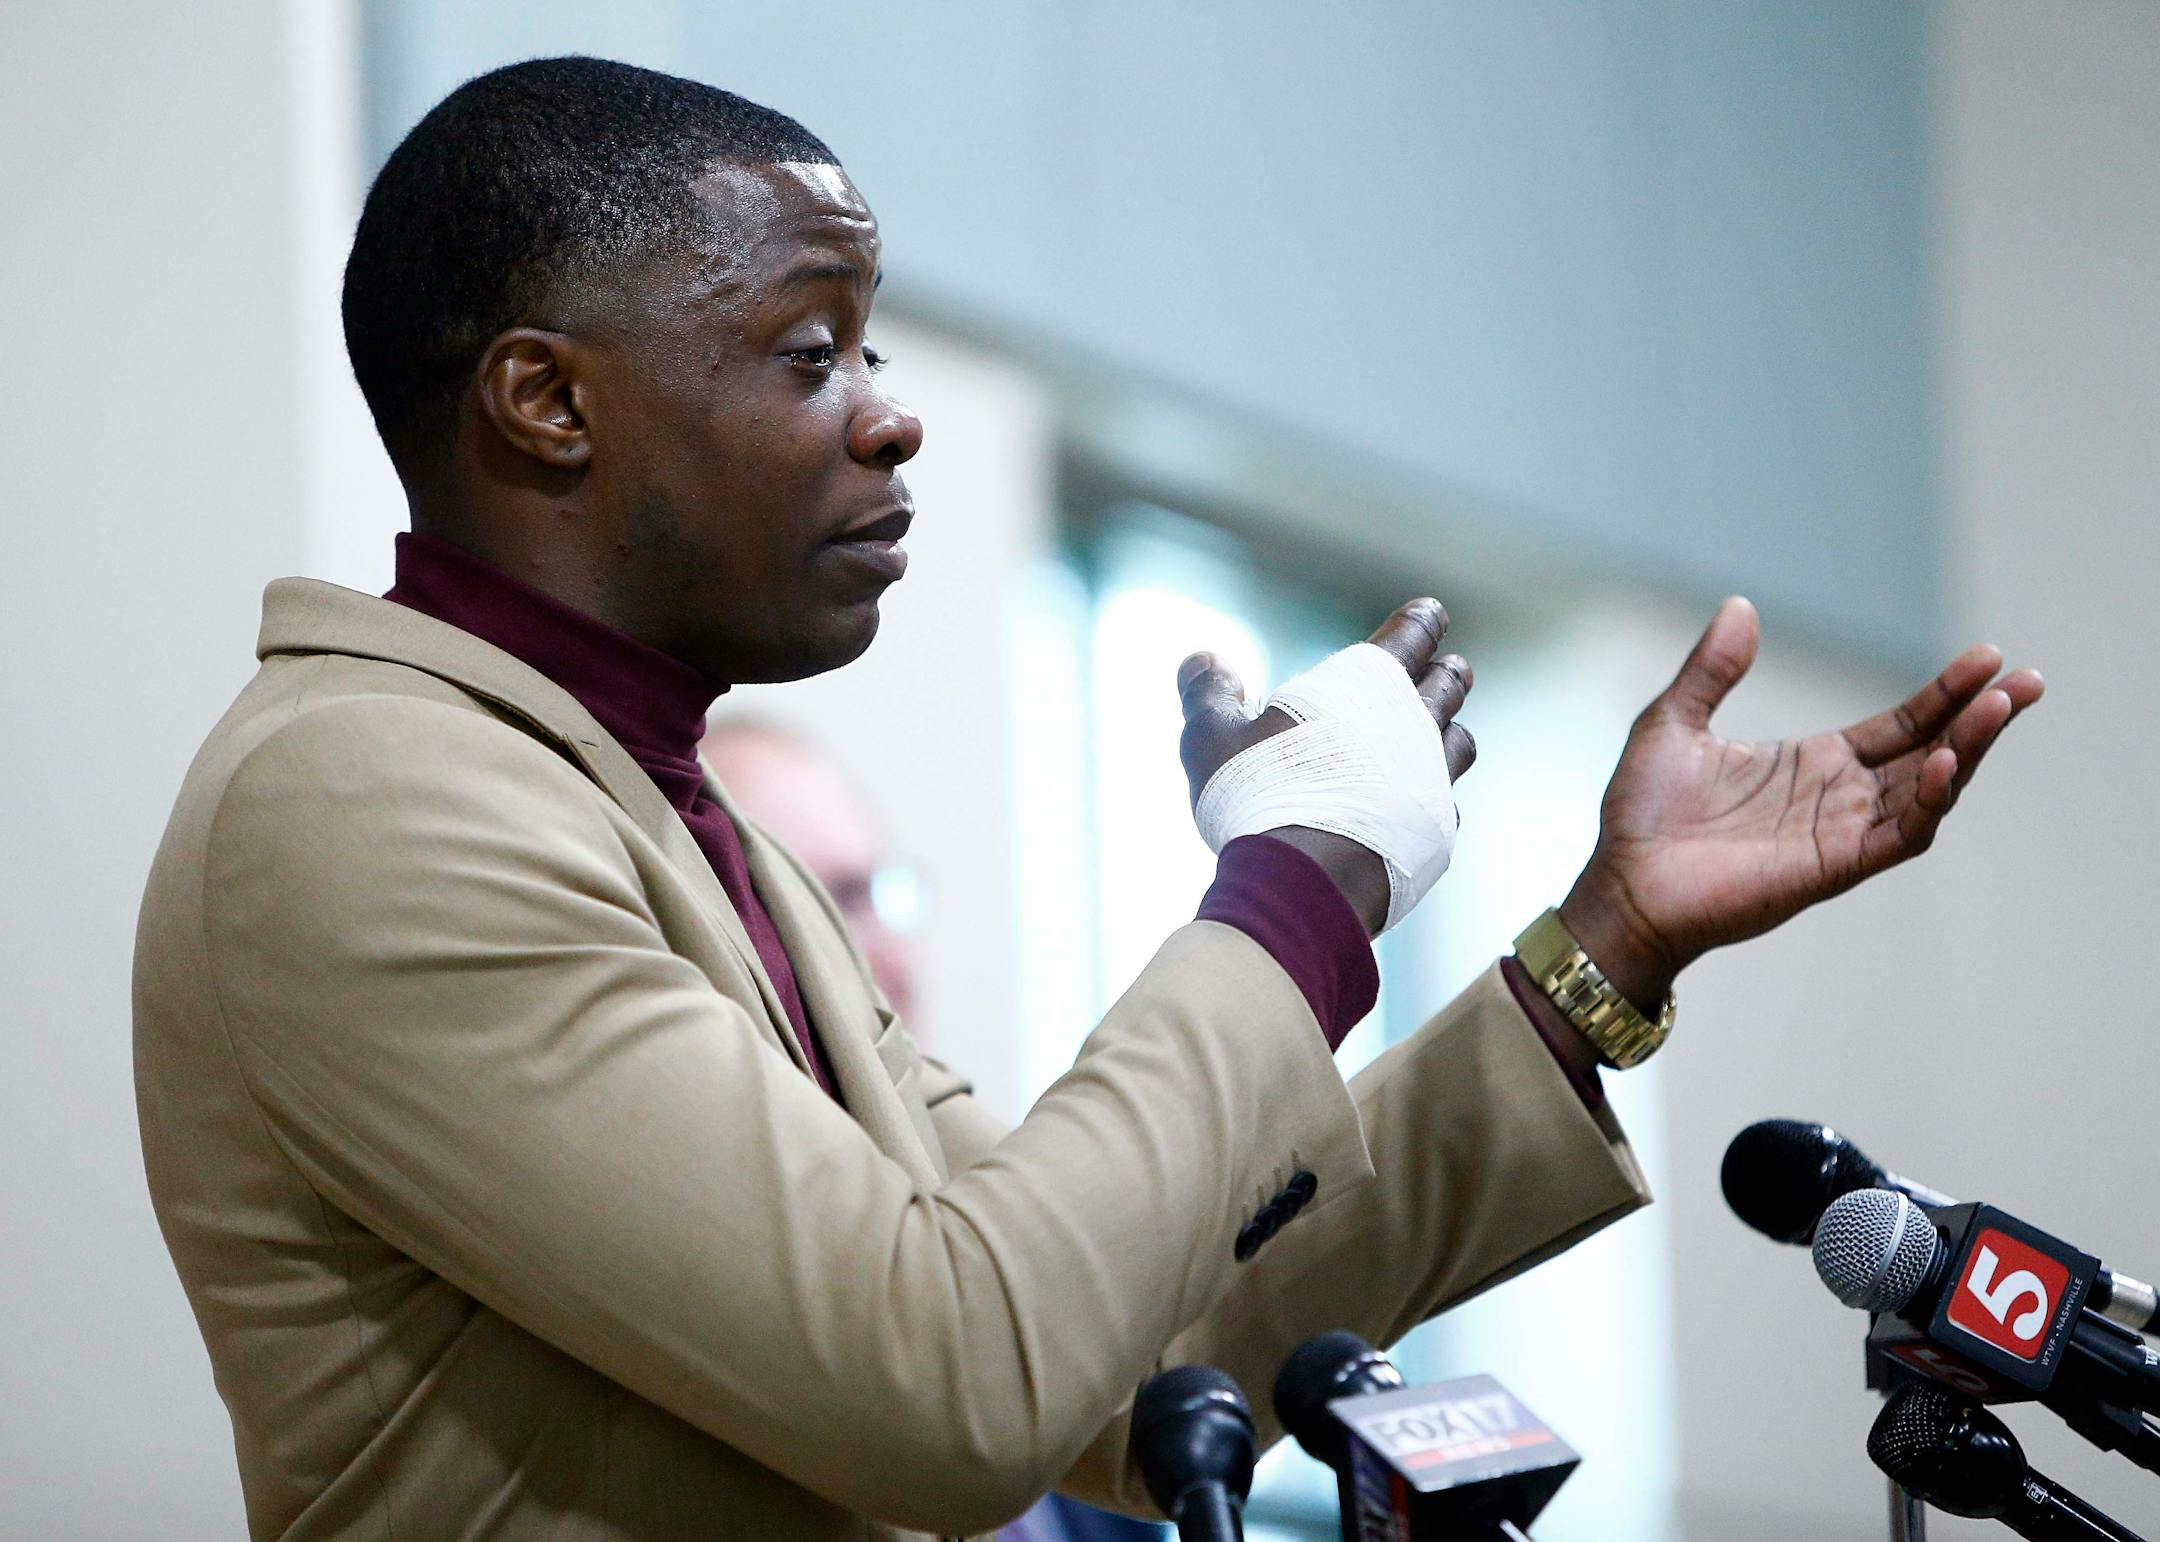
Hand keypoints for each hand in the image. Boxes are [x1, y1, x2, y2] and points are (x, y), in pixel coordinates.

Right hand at [1177, 598, 1478, 936]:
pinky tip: (1417, 807)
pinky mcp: (1437, 834)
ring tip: (1446, 732)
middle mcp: (1414, 726)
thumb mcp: (1213, 736)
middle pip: (1447, 685)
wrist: (1307, 882)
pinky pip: (1447, 805)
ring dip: (1451, 732)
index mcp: (1367, 684)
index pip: (1409, 634)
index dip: (1421, 621)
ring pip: (1459, 743)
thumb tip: (1200, 659)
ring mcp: (1433, 781)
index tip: (1431, 612)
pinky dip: (1435, 798)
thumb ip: (1209, 694)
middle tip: (1451, 668)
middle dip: (1447, 673)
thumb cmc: (1258, 794)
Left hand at [1559, 597, 2043, 1006]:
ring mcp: (1839, 834)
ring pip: (1927, 792)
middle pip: (1931, 753)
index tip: (1989, 657)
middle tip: (2029, 680)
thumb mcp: (1674, 721)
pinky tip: (1944, 764)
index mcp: (1814, 764)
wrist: (1621, 884)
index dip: (1945, 692)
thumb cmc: (1644, 816)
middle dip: (1982, 719)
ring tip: (2000, 708)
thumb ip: (1712, 669)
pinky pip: (1896, 836)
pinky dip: (1926, 802)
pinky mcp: (1830, 868)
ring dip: (1967, 752)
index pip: (1900, 724)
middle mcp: (1838, 799)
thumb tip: (1741, 605)